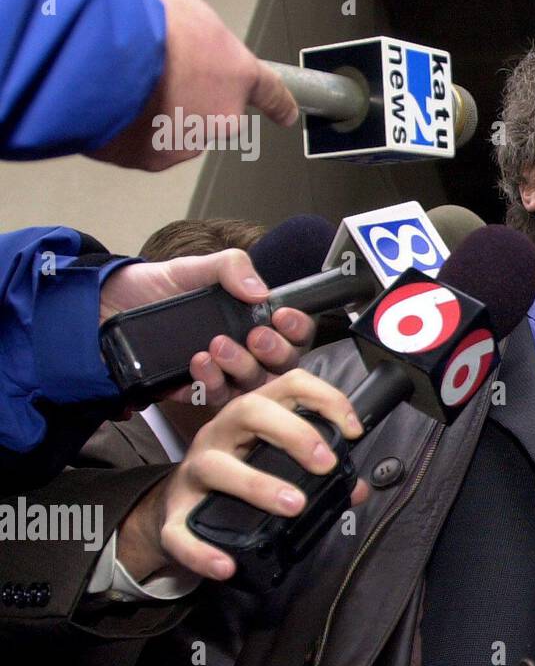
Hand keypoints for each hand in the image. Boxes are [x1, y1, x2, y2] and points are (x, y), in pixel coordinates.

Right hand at [87, 0, 297, 170]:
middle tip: (156, 69)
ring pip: (174, 127)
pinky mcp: (152, 158)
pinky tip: (113, 102)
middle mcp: (222, 115)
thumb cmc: (142, 19)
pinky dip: (128, 126)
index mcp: (238, 74)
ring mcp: (188, 140)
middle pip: (210, 108)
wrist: (101, 53)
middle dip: (186, 93)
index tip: (286, 114)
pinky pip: (142, 142)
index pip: (271, 92)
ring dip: (156, 109)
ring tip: (129, 83)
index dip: (278, 103)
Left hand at [100, 249, 315, 408]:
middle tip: (256, 336)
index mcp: (253, 320)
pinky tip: (197, 363)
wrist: (105, 305)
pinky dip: (211, 382)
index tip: (282, 316)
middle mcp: (244, 351)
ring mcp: (221, 374)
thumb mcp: (196, 267)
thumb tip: (261, 291)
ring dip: (242, 368)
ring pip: (252, 387)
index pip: (293, 332)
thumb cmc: (156, 285)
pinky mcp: (193, 390)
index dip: (297, 328)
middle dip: (274, 352)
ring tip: (217, 346)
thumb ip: (232, 267)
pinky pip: (214, 398)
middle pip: (282, 366)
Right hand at [116, 369, 366, 581]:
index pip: (289, 385)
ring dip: (257, 484)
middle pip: (249, 410)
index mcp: (252, 416)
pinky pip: (179, 532)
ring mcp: (193, 471)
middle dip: (294, 432)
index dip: (325, 398)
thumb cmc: (239, 475)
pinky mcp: (174, 515)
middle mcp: (220, 434)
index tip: (352, 430)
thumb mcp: (277, 462)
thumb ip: (319, 471)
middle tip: (326, 464)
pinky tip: (225, 565)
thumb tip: (359, 488)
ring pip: (215, 466)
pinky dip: (201, 551)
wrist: (181, 508)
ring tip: (295, 504)